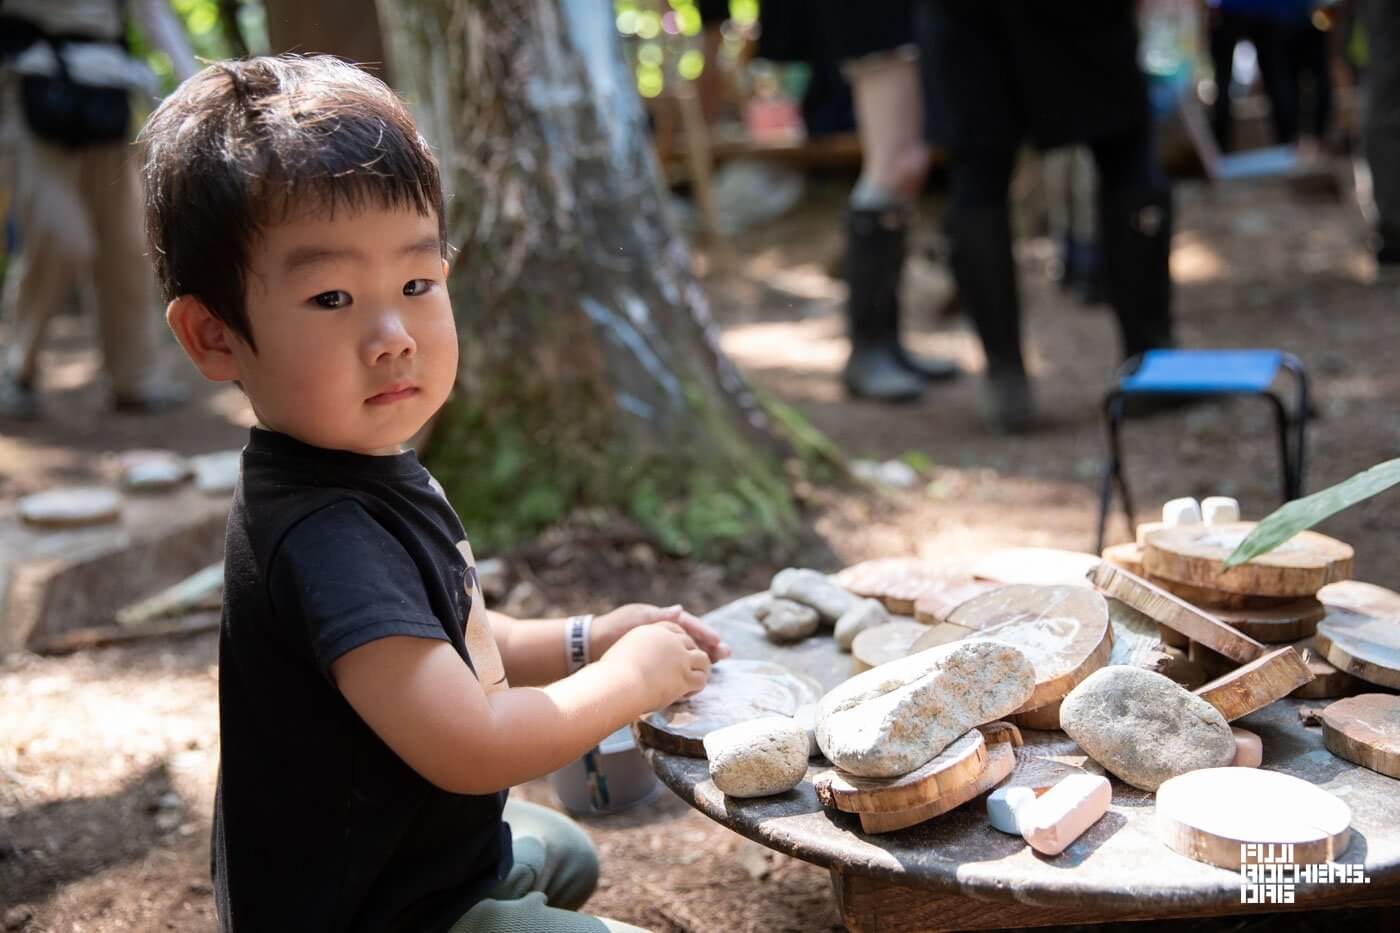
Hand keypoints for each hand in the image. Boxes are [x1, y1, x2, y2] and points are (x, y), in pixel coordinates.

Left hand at [589, 603, 730, 662]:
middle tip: (727, 655)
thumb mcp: (635, 621)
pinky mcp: (652, 657)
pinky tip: (695, 675)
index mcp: (658, 618)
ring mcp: (657, 643)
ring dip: (701, 656)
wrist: (589, 645)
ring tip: (718, 664)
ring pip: (685, 649)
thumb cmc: (612, 630)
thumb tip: (679, 609)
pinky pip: (674, 660)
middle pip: (691, 637)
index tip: (719, 642)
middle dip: (709, 645)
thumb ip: (658, 617)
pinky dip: (686, 665)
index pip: (687, 623)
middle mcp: (661, 629)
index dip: (704, 632)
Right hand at [599, 621, 712, 710]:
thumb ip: (640, 647)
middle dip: (694, 654)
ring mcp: (680, 657)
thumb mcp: (626, 648)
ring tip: (695, 681)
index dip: (682, 640)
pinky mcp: (685, 676)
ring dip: (701, 670)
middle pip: (691, 643)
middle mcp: (670, 640)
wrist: (617, 683)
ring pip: (703, 660)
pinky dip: (697, 687)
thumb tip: (642, 656)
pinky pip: (700, 679)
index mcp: (654, 629)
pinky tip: (688, 693)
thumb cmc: (613, 672)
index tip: (683, 650)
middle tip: (692, 668)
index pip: (676, 628)